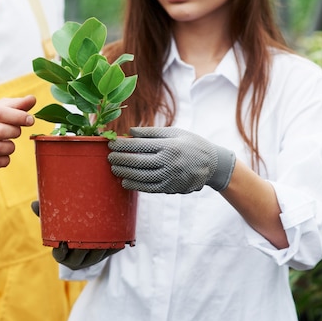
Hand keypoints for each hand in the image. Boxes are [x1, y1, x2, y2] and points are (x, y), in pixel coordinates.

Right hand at [0, 96, 35, 169]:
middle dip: (15, 132)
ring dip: (11, 147)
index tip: (30, 120)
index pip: (0, 113)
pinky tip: (3, 154)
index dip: (18, 116)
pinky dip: (5, 159)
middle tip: (17, 131)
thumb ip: (17, 105)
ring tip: (9, 143)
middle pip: (1, 131)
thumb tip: (32, 99)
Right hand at [30, 201, 122, 269]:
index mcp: (63, 254)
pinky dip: (115, 243)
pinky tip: (117, 234)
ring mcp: (94, 258)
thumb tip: (33, 204)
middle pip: (80, 258)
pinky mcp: (109, 253)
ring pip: (98, 256)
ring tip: (102, 234)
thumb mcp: (57, 221)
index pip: (60, 257)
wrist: (91, 230)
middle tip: (85, 237)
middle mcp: (78, 260)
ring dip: (100, 247)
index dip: (61, 252)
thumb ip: (47, 214)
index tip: (63, 243)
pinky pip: (113, 250)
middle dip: (83, 250)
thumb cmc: (68, 225)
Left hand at [108, 127, 235, 193]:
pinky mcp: (171, 188)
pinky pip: (149, 188)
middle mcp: (169, 162)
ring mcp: (170, 176)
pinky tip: (126, 182)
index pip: (139, 145)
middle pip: (138, 161)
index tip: (111, 144)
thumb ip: (152, 132)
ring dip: (125, 173)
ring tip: (114, 169)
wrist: (212, 164)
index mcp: (169, 145)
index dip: (122, 145)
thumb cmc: (190, 144)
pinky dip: (135, 186)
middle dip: (120, 159)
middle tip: (109, 157)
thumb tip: (130, 132)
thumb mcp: (175, 132)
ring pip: (141, 177)